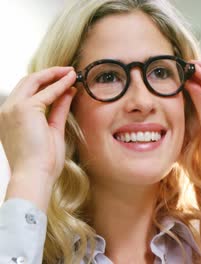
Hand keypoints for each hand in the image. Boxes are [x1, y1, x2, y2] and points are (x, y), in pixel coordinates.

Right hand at [0, 67, 76, 203]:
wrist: (34, 175)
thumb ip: (58, 109)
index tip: (64, 80)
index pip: (27, 93)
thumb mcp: (53, 129)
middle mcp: (8, 110)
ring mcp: (13, 108)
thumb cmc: (43, 161)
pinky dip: (60, 84)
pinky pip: (46, 92)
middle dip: (49, 74)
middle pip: (28, 82)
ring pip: (34, 81)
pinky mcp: (24, 109)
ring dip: (54, 74)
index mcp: (11, 118)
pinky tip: (71, 80)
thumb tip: (68, 92)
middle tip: (68, 71)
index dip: (46, 84)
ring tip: (71, 72)